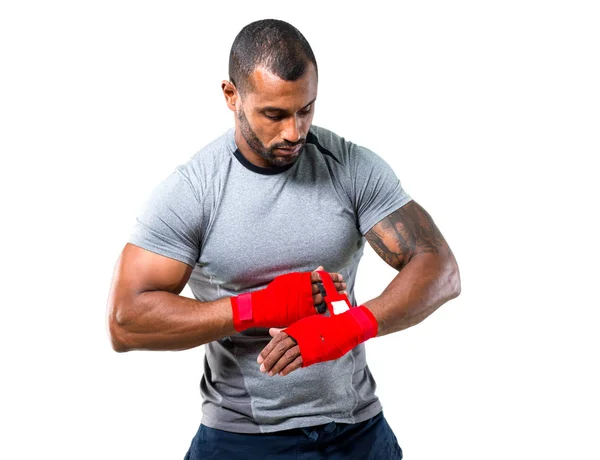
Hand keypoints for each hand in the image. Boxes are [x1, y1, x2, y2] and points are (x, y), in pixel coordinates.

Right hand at [231, 266, 345, 330]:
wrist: (266, 306)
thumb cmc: (276, 291)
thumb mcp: (292, 278)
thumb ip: (308, 274)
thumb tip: (321, 268)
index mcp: (303, 279)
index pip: (322, 276)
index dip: (333, 277)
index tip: (341, 278)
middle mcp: (306, 289)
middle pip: (326, 287)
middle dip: (337, 287)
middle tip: (345, 287)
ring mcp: (306, 302)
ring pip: (325, 298)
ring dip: (335, 296)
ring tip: (343, 295)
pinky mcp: (305, 313)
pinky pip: (320, 310)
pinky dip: (328, 307)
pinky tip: (334, 306)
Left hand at [258, 305, 378, 374]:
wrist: (342, 328)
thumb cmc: (323, 326)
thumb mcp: (304, 325)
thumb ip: (287, 330)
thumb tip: (271, 331)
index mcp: (296, 328)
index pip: (277, 339)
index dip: (267, 349)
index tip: (260, 359)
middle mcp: (299, 335)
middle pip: (280, 348)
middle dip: (270, 359)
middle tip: (262, 368)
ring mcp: (306, 344)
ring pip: (287, 356)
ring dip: (277, 366)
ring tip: (270, 373)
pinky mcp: (313, 353)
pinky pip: (298, 362)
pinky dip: (289, 368)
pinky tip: (282, 373)